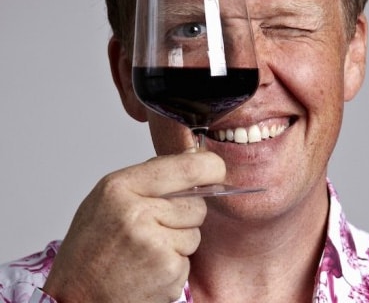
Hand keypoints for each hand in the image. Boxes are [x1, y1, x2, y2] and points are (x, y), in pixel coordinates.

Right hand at [43, 151, 225, 302]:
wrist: (75, 298)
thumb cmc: (90, 247)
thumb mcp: (108, 197)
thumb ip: (150, 176)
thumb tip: (192, 156)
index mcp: (123, 188)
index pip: (186, 168)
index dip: (209, 166)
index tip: (216, 169)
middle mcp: (139, 214)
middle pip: (196, 203)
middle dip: (186, 213)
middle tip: (156, 225)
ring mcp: (155, 246)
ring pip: (195, 232)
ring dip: (179, 240)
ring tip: (147, 249)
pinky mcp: (168, 273)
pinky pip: (188, 259)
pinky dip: (174, 263)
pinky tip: (148, 267)